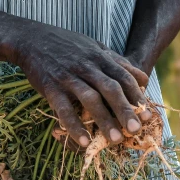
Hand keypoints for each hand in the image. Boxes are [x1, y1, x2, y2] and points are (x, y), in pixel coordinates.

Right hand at [12, 23, 151, 148]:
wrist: (32, 39)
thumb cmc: (66, 44)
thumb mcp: (94, 47)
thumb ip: (118, 62)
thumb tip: (143, 79)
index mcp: (98, 56)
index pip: (122, 76)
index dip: (136, 96)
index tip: (148, 115)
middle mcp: (86, 66)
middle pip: (109, 88)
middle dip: (125, 109)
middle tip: (136, 130)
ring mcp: (68, 76)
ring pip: (89, 98)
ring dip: (104, 120)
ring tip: (116, 140)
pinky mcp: (50, 86)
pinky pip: (63, 108)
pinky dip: (74, 124)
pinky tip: (83, 141)